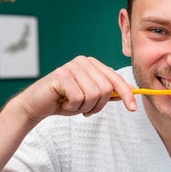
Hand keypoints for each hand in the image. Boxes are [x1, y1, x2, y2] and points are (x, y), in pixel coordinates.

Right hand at [16, 56, 136, 121]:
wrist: (37, 105)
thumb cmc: (64, 101)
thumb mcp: (90, 98)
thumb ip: (108, 93)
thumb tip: (130, 91)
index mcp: (92, 64)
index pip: (116, 79)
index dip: (127, 94)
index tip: (133, 108)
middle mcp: (83, 62)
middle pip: (106, 89)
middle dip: (98, 106)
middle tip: (86, 110)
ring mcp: (71, 67)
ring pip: (94, 95)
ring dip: (85, 107)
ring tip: (74, 105)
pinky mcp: (61, 76)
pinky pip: (78, 98)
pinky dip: (73, 107)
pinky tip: (64, 103)